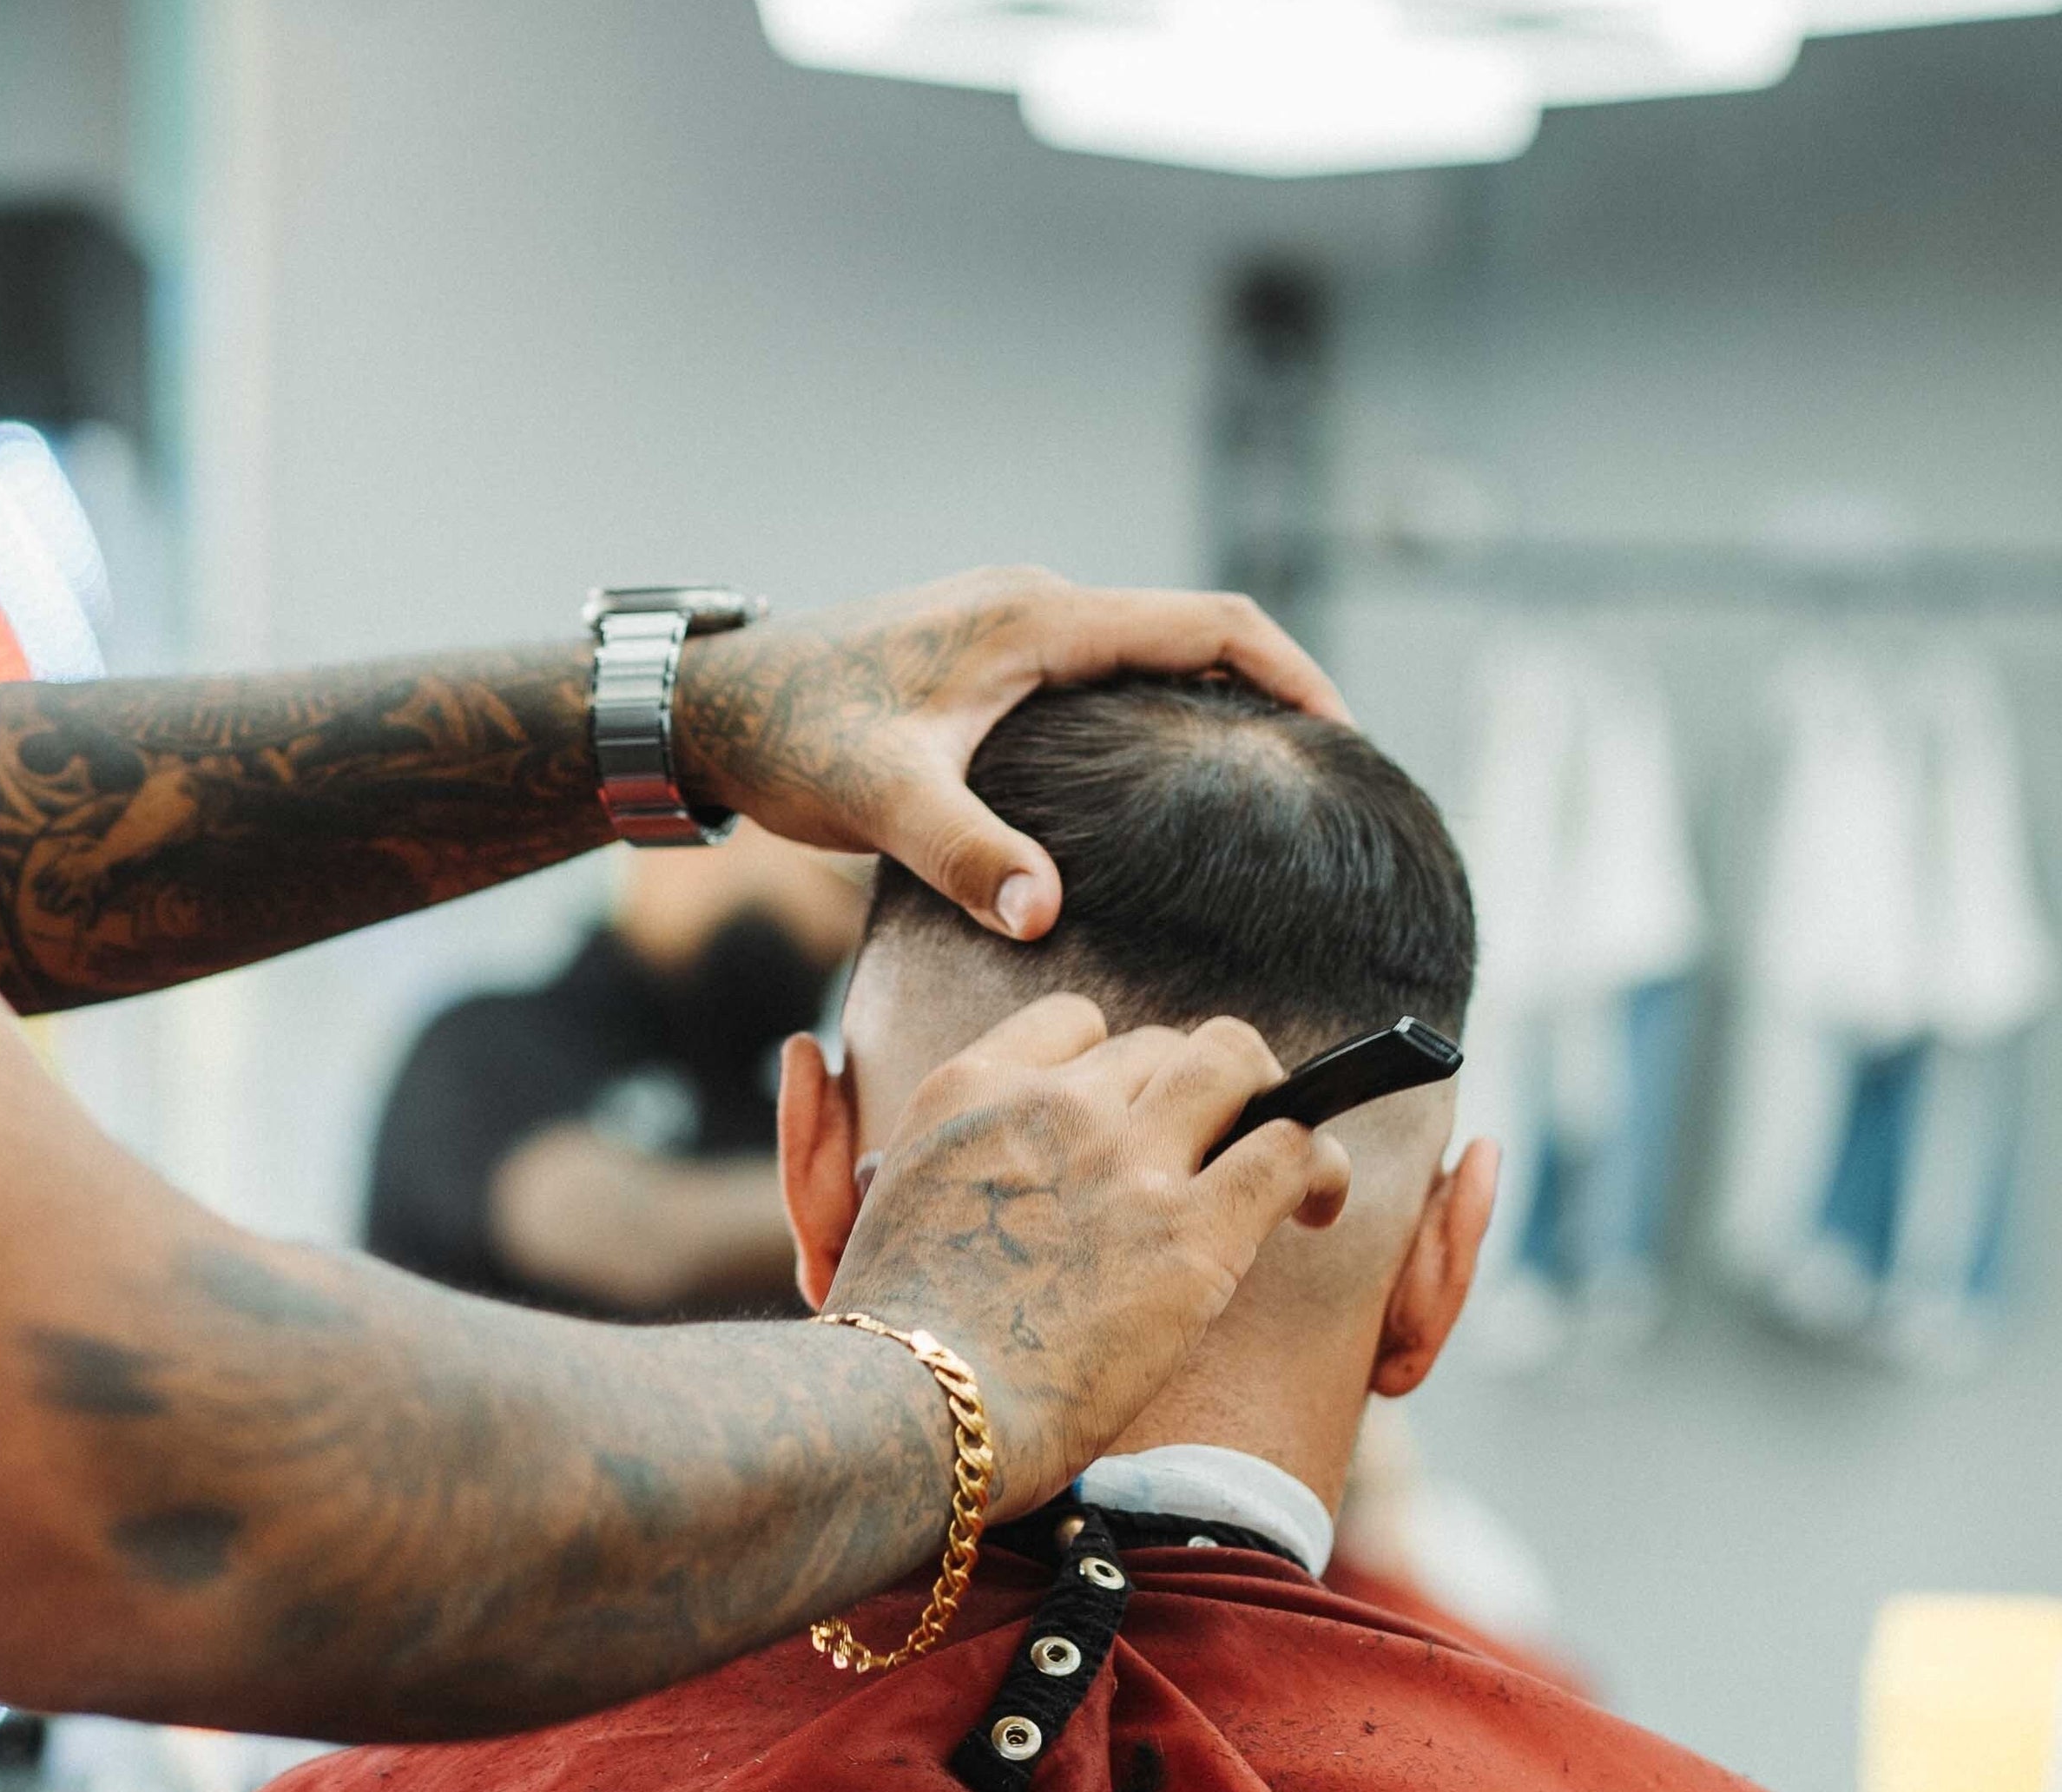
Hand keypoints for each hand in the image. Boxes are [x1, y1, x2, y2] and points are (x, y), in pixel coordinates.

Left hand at [673, 566, 1347, 938]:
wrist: (710, 705)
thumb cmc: (791, 737)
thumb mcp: (879, 797)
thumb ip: (962, 853)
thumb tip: (1043, 917)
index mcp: (1038, 618)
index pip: (1210, 626)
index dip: (1294, 678)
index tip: (1350, 740)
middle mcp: (1035, 604)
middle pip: (1195, 634)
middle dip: (1270, 696)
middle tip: (1326, 781)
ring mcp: (1011, 624)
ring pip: (1149, 652)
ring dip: (1211, 704)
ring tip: (1263, 789)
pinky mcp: (987, 653)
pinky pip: (1104, 671)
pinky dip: (1154, 713)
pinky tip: (1158, 789)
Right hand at [820, 994, 1354, 1512]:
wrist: (903, 1412)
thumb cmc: (887, 1354)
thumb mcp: (891, 1218)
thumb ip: (954, 1183)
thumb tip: (994, 1210)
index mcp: (969, 1090)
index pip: (1077, 1024)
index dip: (1120, 1069)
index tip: (1132, 1121)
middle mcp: (1055, 1104)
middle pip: (1165, 1044)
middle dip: (1201, 1093)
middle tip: (1217, 1155)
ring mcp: (1127, 1160)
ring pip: (1237, 1064)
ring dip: (1270, 1103)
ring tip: (1288, 1170)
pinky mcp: (1192, 1234)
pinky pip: (1291, 1149)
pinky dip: (1319, 1168)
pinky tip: (1316, 1209)